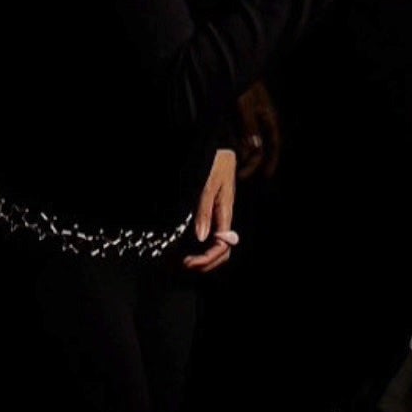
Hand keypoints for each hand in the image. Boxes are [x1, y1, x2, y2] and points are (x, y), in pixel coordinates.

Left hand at [182, 145, 239, 272]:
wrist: (217, 146)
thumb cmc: (215, 163)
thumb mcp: (208, 185)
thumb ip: (204, 210)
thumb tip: (201, 238)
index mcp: (226, 213)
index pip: (222, 246)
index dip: (207, 258)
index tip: (189, 262)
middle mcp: (223, 217)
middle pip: (222, 250)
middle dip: (206, 262)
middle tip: (186, 264)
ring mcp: (218, 215)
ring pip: (216, 245)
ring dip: (203, 256)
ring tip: (186, 260)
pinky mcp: (211, 211)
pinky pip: (209, 235)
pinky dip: (200, 246)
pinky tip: (189, 247)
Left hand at [235, 78, 281, 179]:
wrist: (228, 66)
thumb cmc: (240, 84)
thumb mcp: (244, 105)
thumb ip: (249, 127)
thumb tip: (254, 149)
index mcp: (268, 115)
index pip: (274, 143)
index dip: (271, 160)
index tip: (266, 175)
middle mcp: (261, 117)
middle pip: (261, 145)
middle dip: (252, 161)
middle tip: (241, 176)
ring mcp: (249, 115)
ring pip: (249, 140)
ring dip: (243, 153)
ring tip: (234, 166)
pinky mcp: (237, 113)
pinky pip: (239, 133)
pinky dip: (236, 143)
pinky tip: (228, 149)